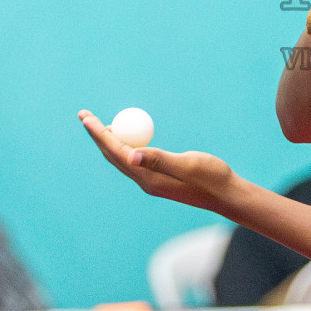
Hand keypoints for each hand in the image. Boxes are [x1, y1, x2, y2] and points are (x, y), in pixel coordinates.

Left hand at [78, 111, 237, 210]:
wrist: (226, 195)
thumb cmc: (211, 178)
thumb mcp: (187, 164)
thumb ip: (160, 159)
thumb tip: (131, 155)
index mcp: (148, 178)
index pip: (116, 152)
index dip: (99, 134)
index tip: (86, 118)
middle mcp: (145, 181)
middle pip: (112, 155)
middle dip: (96, 135)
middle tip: (84, 115)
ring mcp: (151, 181)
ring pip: (121, 158)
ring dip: (107, 141)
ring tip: (98, 125)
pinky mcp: (159, 178)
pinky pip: (134, 159)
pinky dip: (123, 145)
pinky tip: (126, 137)